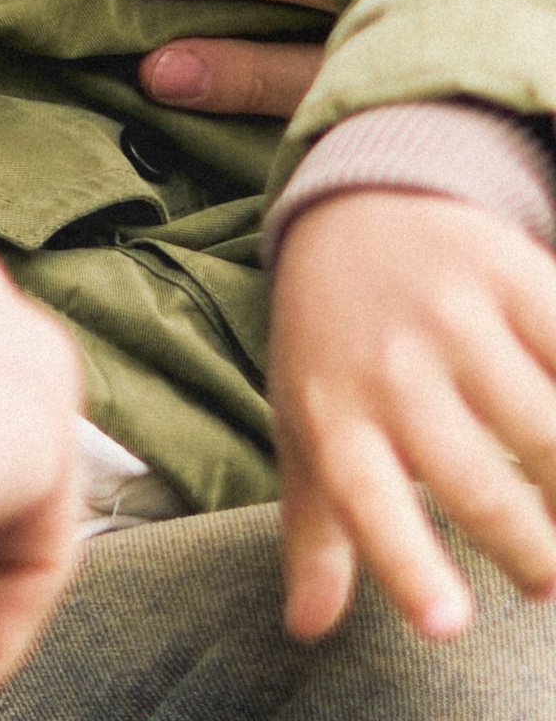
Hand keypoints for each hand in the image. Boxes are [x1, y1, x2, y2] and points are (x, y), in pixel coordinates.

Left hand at [274, 190, 555, 640]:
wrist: (354, 206)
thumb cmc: (333, 345)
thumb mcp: (305, 429)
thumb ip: (315, 535)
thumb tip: (309, 630)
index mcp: (334, 415)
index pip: (368, 503)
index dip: (409, 567)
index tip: (449, 626)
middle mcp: (392, 366)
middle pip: (479, 483)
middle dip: (531, 550)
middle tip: (547, 579)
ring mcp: (454, 315)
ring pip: (548, 429)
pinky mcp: (511, 272)